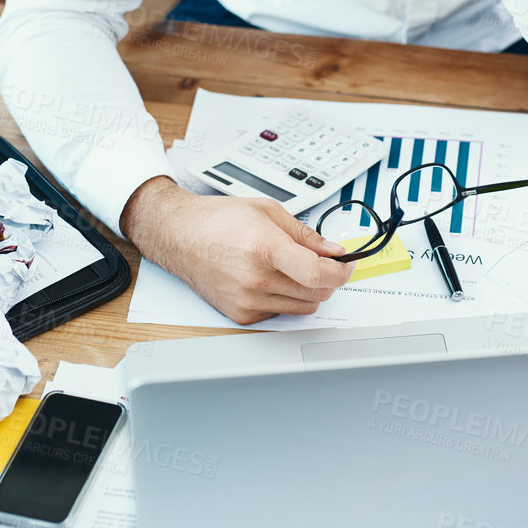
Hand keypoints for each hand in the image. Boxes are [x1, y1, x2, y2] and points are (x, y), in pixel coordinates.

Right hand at [121, 177, 354, 324]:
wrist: (181, 237)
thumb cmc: (219, 221)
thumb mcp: (268, 211)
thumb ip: (305, 234)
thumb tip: (333, 250)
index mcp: (265, 248)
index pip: (318, 274)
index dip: (341, 272)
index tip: (346, 266)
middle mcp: (256, 279)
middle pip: (317, 293)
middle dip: (329, 279)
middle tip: (325, 264)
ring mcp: (247, 301)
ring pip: (303, 307)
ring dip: (309, 290)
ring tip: (294, 269)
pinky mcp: (241, 315)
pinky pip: (281, 313)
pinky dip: (285, 299)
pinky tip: (271, 279)